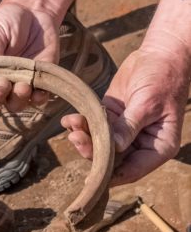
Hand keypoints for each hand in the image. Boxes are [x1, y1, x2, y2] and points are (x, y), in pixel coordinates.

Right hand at [0, 2, 59, 122]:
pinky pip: (37, 100)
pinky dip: (38, 98)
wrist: (35, 15)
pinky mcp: (38, 85)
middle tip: (1, 83)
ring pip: (14, 105)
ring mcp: (17, 87)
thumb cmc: (7, 22)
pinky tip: (39, 91)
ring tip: (23, 85)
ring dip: (17, 98)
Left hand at [61, 48, 189, 185]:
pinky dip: (81, 124)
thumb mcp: (149, 103)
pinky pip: (94, 125)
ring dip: (84, 137)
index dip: (112, 176)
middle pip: (111, 158)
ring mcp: (123, 130)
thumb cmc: (163, 78)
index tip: (92, 177)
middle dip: (92, 151)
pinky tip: (69, 119)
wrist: (158, 54)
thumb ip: (130, 126)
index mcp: (157, 146)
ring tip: (72, 124)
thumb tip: (115, 146)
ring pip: (99, 143)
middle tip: (76, 139)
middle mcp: (139, 142)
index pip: (132, 170)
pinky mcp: (111, 116)